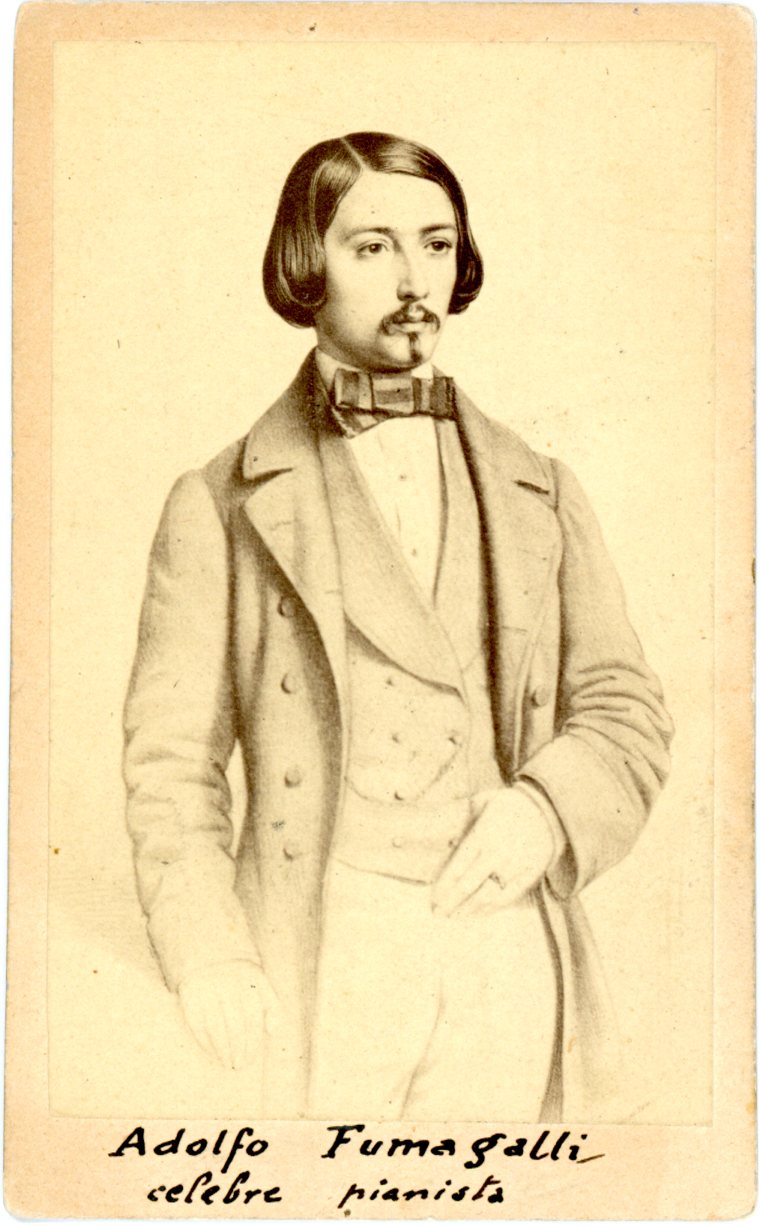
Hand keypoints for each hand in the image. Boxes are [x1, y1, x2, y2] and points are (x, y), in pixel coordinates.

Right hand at [178, 959, 278, 1068]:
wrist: (207, 951)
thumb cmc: (239, 975)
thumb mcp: (259, 981)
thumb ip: (271, 1004)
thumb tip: (274, 1031)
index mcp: (248, 978)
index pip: (253, 1016)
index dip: (253, 1040)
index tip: (252, 1057)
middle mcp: (227, 982)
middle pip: (235, 1023)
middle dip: (239, 1048)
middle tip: (239, 1065)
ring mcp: (207, 988)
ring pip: (215, 1026)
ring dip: (222, 1049)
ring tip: (227, 1063)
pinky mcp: (189, 994)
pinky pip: (197, 1024)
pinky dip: (204, 1043)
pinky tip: (212, 1053)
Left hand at [431, 786, 555, 917]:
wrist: (549, 809)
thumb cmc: (508, 805)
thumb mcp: (481, 802)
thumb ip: (461, 818)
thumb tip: (440, 835)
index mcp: (483, 834)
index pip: (457, 867)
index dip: (443, 886)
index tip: (433, 899)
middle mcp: (497, 852)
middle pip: (468, 885)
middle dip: (451, 902)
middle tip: (438, 914)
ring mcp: (515, 865)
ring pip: (487, 895)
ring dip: (469, 908)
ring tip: (455, 916)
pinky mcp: (530, 875)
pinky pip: (508, 897)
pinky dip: (491, 908)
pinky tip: (479, 913)